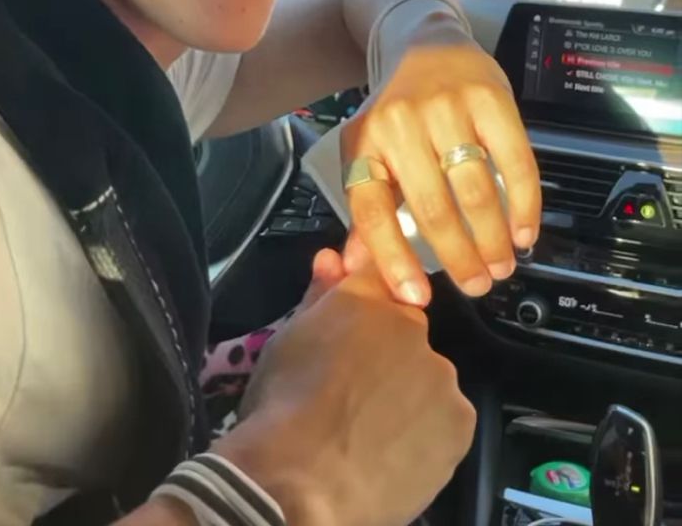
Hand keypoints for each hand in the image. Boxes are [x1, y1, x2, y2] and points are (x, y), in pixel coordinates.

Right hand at [213, 264, 475, 525]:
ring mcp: (440, 376)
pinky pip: (445, 422)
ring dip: (408, 395)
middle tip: (353, 394)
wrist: (299, 481)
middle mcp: (410, 327)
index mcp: (366, 300)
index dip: (365, 309)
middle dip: (385, 357)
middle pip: (405, 334)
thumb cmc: (281, 410)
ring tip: (369, 431)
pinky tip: (392, 453)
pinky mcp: (459, 423)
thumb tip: (330, 260)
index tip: (351, 335)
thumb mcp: (287, 340)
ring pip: (428, 379)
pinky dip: (426, 434)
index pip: (376, 280)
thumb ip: (318, 296)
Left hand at [341, 42, 540, 305]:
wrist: (424, 40)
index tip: (415, 298)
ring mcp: (447, 107)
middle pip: (431, 207)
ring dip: (492, 237)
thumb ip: (367, 206)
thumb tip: (354, 267)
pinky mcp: (490, 97)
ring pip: (473, 189)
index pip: (372, 209)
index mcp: (366, 141)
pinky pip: (514, 160)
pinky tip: (525, 231)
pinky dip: (523, 203)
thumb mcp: (369, 148)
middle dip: (458, 257)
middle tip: (476, 286)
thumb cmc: (397, 109)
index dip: (391, 258)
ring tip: (501, 266)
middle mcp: (401, 122)